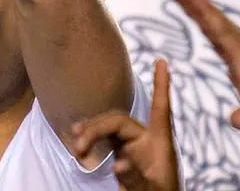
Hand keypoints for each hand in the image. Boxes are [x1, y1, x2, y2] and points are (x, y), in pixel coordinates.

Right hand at [74, 60, 179, 190]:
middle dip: (95, 129)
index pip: (161, 109)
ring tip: (77, 149)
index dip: (162, 84)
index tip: (163, 61)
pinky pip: (104, 140)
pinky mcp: (123, 154)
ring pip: (107, 128)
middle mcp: (146, 140)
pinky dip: (90, 140)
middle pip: (118, 120)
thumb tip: (119, 163)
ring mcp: (134, 147)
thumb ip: (137, 178)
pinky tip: (79, 147)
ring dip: (90, 134)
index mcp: (160, 143)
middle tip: (78, 147)